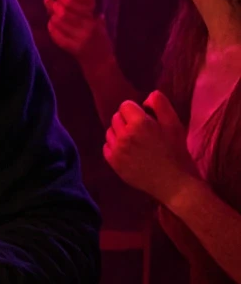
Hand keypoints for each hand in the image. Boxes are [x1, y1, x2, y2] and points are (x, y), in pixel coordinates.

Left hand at [45, 0, 114, 63]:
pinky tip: (51, 24)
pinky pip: (57, 36)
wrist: (101, 63)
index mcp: (93, 20)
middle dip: (54, 5)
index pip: (76, 5)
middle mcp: (86, 29)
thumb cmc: (101, 40)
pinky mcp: (72, 49)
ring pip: (59, 24)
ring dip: (52, 16)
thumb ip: (89, 11)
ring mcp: (78, 40)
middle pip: (65, 13)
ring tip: (51, 12)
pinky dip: (52, 28)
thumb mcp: (99, 23)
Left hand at [104, 90, 200, 205]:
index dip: (136, 111)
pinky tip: (128, 152)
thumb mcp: (174, 124)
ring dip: (120, 133)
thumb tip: (145, 98)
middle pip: (116, 117)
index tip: (146, 120)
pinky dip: (115, 147)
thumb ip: (160, 104)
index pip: (125, 105)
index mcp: (139, 123)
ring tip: (135, 142)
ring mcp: (117, 151)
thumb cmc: (176, 153)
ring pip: (110, 131)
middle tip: (142, 132)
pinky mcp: (114, 164)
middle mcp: (124, 135)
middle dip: (127, 121)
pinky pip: (106, 147)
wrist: (175, 185)